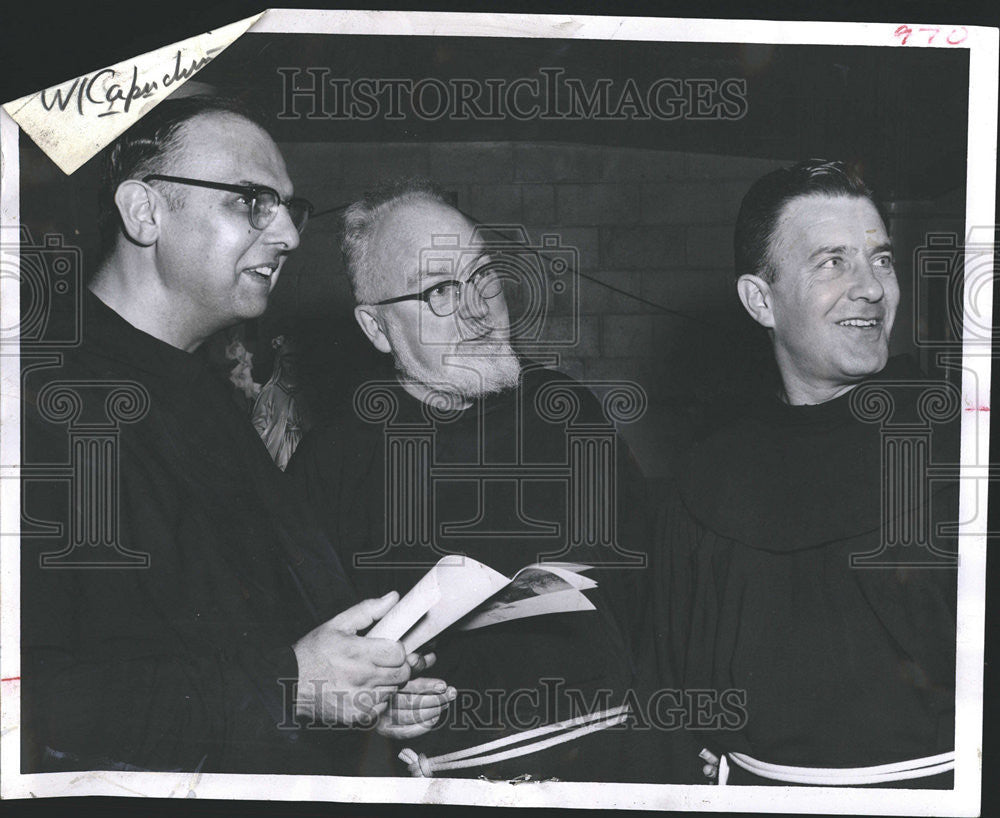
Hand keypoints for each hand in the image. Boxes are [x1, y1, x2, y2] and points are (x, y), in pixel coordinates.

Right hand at [292, 591, 410, 725]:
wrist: (288, 684)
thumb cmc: (313, 653)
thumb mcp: (337, 624)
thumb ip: (368, 610)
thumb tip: (394, 597)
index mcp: (356, 652)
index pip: (399, 653)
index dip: (398, 649)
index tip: (390, 648)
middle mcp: (360, 678)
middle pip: (401, 674)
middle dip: (399, 666)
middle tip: (385, 661)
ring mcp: (359, 700)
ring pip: (393, 690)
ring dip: (389, 683)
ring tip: (371, 675)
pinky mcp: (357, 717)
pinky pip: (382, 707)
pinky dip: (378, 699)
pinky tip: (364, 690)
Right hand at [376, 670, 456, 739]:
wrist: (369, 693)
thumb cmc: (391, 676)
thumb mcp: (402, 665)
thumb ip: (416, 662)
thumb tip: (432, 657)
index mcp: (386, 682)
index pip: (409, 685)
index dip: (428, 686)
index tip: (443, 685)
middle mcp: (382, 699)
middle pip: (412, 702)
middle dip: (436, 699)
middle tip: (451, 693)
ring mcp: (382, 715)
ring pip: (410, 717)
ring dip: (432, 711)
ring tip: (445, 704)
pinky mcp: (385, 729)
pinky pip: (404, 732)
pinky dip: (421, 726)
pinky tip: (434, 718)